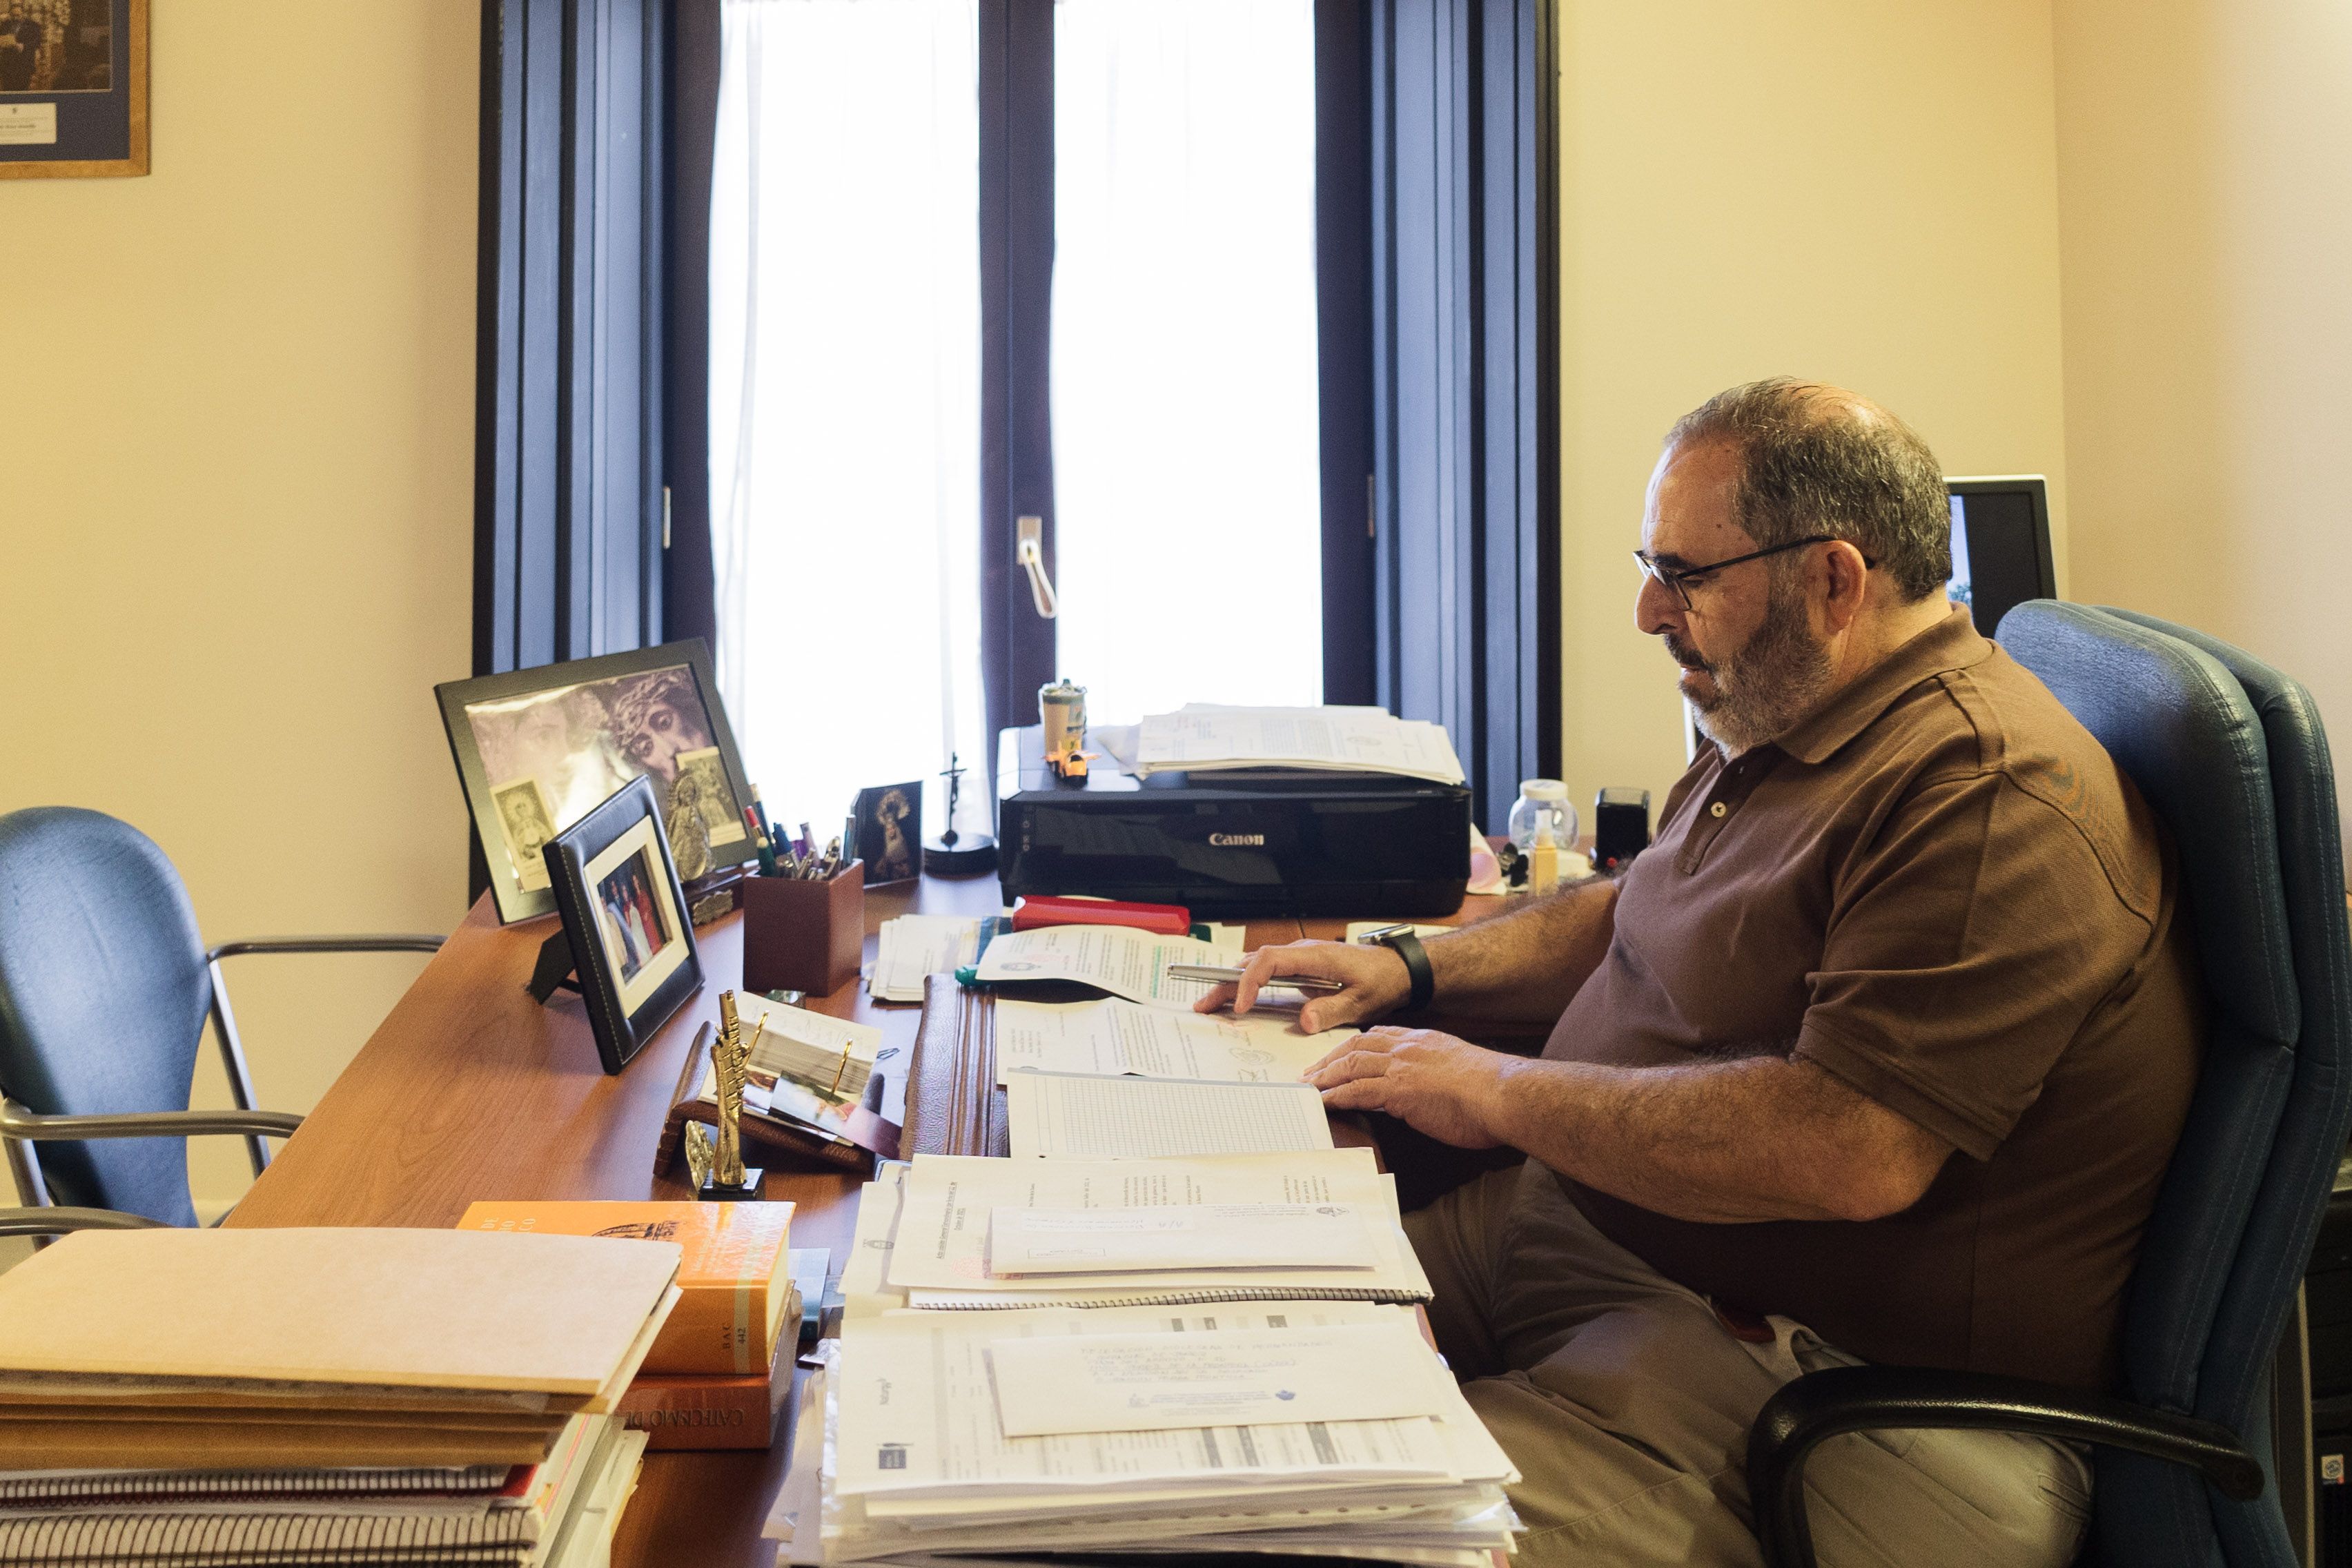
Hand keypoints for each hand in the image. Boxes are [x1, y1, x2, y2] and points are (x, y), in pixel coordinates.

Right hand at [1191, 939, 1411, 1032]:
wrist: (1398, 969)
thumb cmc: (1382, 980)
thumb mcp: (1361, 1001)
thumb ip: (1332, 1010)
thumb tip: (1304, 1021)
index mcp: (1314, 956)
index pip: (1269, 961)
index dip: (1250, 982)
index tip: (1240, 1006)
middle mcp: (1302, 953)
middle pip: (1254, 962)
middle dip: (1226, 982)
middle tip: (1203, 1004)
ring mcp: (1300, 959)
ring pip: (1257, 966)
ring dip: (1232, 983)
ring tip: (1209, 1004)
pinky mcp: (1301, 968)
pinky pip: (1267, 972)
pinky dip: (1247, 984)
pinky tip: (1235, 1000)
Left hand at [1304, 1027, 1519, 1148]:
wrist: (1506, 1094)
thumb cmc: (1494, 1091)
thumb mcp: (1460, 1070)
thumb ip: (1437, 1074)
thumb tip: (1426, 1090)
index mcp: (1425, 1040)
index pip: (1379, 1035)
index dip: (1355, 1045)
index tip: (1341, 1054)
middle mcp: (1409, 1047)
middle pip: (1357, 1045)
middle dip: (1330, 1058)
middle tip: (1312, 1071)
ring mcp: (1403, 1067)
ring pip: (1351, 1065)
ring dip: (1325, 1076)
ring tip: (1309, 1088)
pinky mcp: (1400, 1090)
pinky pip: (1357, 1091)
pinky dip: (1337, 1096)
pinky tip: (1324, 1103)